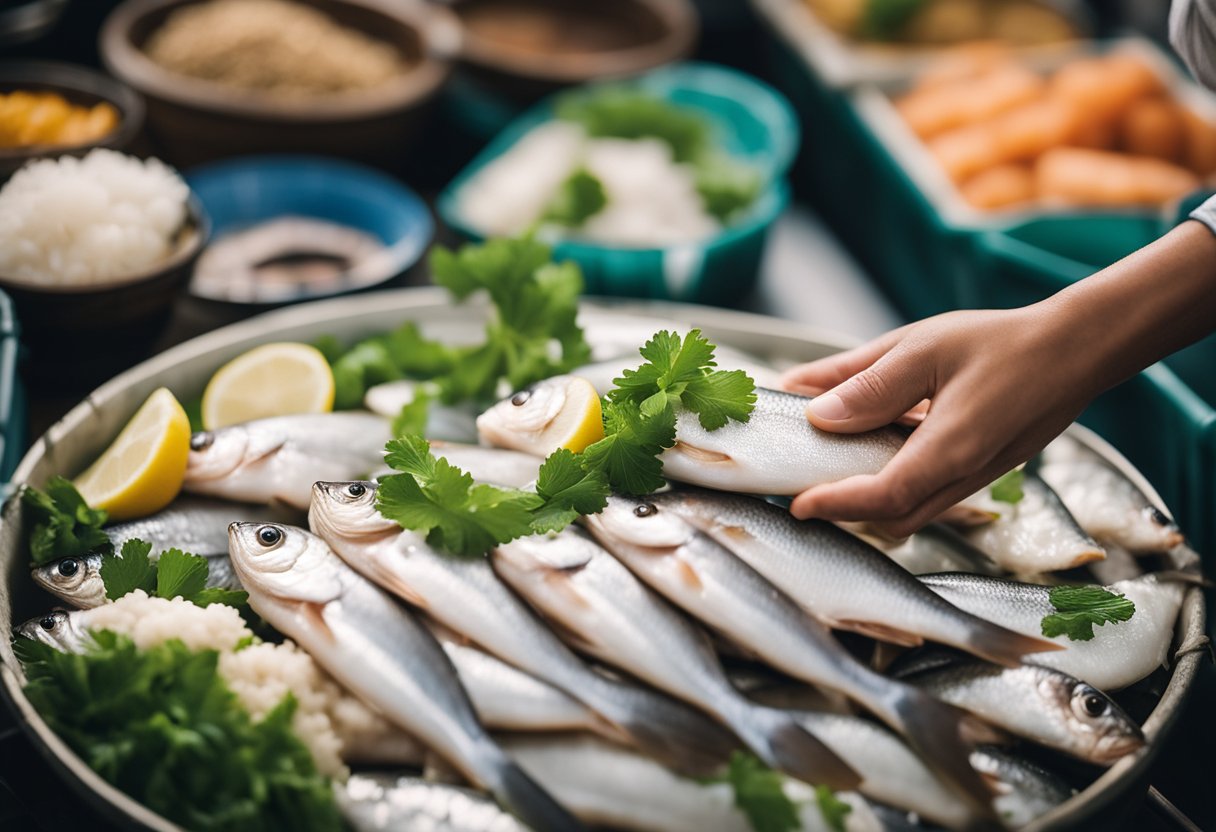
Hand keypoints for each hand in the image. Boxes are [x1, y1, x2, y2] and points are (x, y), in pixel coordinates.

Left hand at [781, 306, 1101, 536]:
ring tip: (828, 475)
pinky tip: (872, 454)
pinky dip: (893, 489)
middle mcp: (964, 476)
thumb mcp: (923, 348)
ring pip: (912, 513)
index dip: (835, 505)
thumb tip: (813, 410)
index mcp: (950, 448)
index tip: (797, 503)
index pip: (882, 496)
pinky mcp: (980, 472)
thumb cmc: (1002, 343)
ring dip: (868, 505)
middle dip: (845, 513)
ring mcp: (975, 479)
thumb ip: (865, 383)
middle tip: (802, 490)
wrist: (1076, 349)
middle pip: (893, 518)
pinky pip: (929, 497)